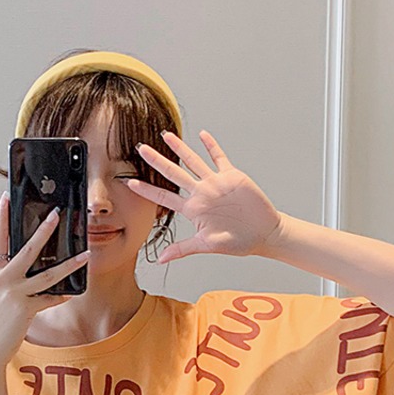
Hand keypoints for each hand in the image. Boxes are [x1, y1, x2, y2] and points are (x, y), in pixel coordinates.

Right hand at [0, 193, 90, 364]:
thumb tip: (31, 273)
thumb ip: (11, 282)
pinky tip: (72, 292)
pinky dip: (61, 296)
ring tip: (85, 254)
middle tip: (56, 214)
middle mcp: (3, 279)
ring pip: (48, 274)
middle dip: (44, 230)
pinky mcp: (25, 308)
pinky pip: (49, 299)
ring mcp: (14, 293)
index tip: (5, 198)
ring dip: (70, 264)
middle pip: (27, 249)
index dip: (1, 218)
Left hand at [127, 129, 283, 263]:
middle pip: (173, 174)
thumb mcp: (207, 246)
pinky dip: (211, 146)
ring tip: (166, 135)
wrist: (263, 233)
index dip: (147, 190)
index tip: (130, 182)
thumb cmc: (237, 243)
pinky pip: (219, 157)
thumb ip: (183, 249)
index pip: (164, 197)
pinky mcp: (231, 175)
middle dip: (156, 161)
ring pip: (193, 161)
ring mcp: (215, 183)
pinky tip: (202, 135)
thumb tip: (160, 260)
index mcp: (193, 210)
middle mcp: (201, 194)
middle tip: (140, 148)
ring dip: (180, 148)